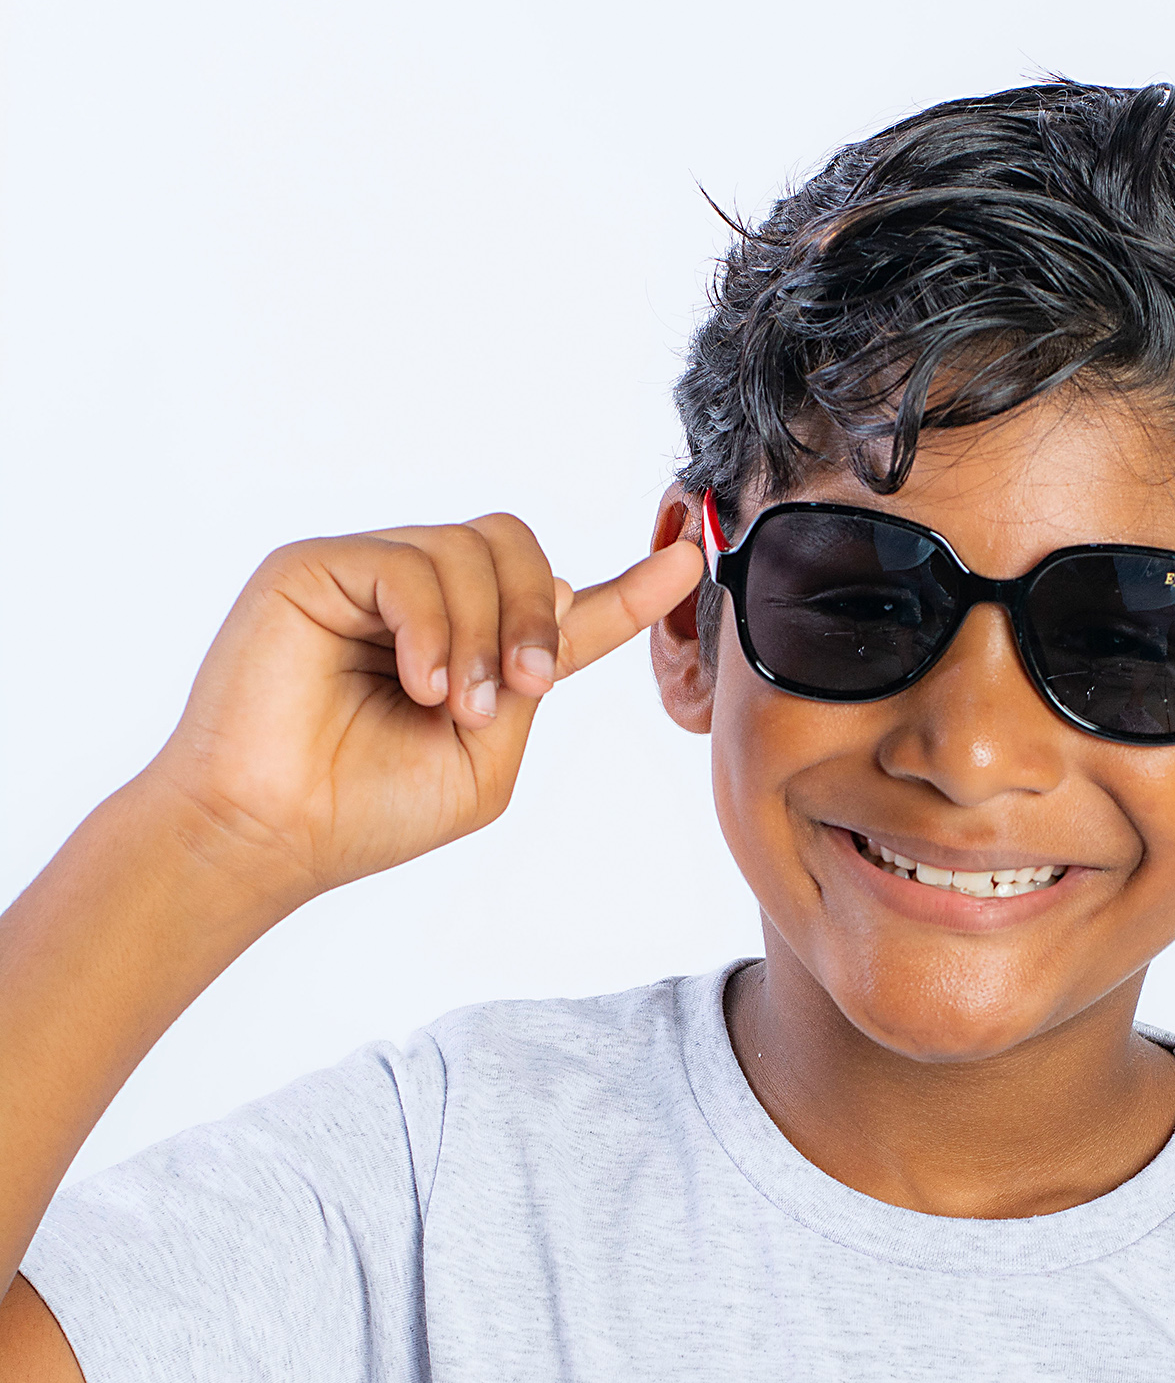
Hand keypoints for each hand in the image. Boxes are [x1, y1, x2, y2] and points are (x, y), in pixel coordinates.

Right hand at [148, 514, 704, 903]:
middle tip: (522, 688)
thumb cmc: (368, 811)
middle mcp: (426, 607)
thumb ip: (530, 681)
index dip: (628, 590)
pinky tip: (418, 681)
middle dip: (537, 616)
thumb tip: (559, 591)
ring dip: (483, 633)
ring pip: (472, 551)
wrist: (275, 832)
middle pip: (519, 550)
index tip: (690, 563)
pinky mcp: (318, 567)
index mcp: (473, 655)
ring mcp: (370, 579)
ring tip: (450, 706)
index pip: (560, 608)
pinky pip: (410, 561)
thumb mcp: (486, 759)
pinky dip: (433, 624)